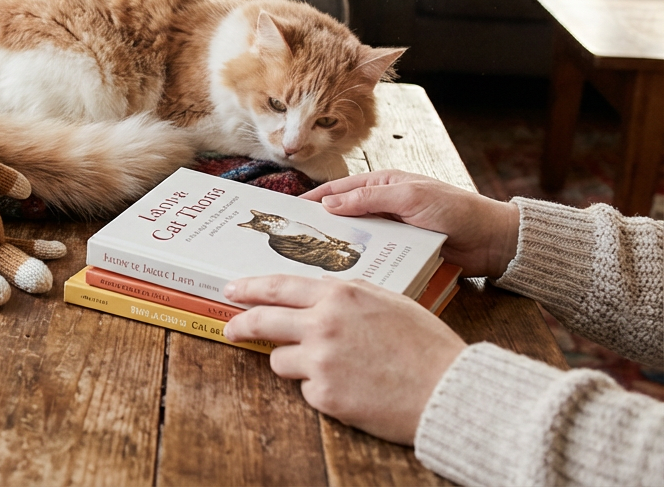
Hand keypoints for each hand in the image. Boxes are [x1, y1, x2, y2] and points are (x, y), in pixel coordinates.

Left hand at [223, 275, 465, 444]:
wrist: (449, 389)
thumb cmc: (425, 345)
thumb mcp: (386, 302)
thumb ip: (347, 297)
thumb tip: (316, 296)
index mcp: (340, 294)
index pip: (278, 286)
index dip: (249, 288)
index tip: (232, 291)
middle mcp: (323, 323)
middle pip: (263, 321)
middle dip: (241, 325)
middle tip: (231, 330)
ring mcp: (321, 360)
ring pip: (280, 359)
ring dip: (296, 363)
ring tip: (335, 368)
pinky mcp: (325, 394)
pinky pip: (307, 389)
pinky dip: (321, 389)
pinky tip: (352, 388)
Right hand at [301, 170, 519, 277]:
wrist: (493, 242)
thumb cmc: (457, 210)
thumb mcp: (410, 197)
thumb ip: (369, 198)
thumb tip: (329, 203)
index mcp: (384, 185)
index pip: (340, 190)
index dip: (314, 198)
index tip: (289, 209)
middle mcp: (384, 207)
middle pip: (344, 216)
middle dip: (320, 225)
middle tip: (292, 239)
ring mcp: (392, 231)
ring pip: (356, 239)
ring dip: (339, 247)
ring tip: (311, 260)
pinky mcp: (401, 253)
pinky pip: (374, 257)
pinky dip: (359, 262)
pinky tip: (344, 273)